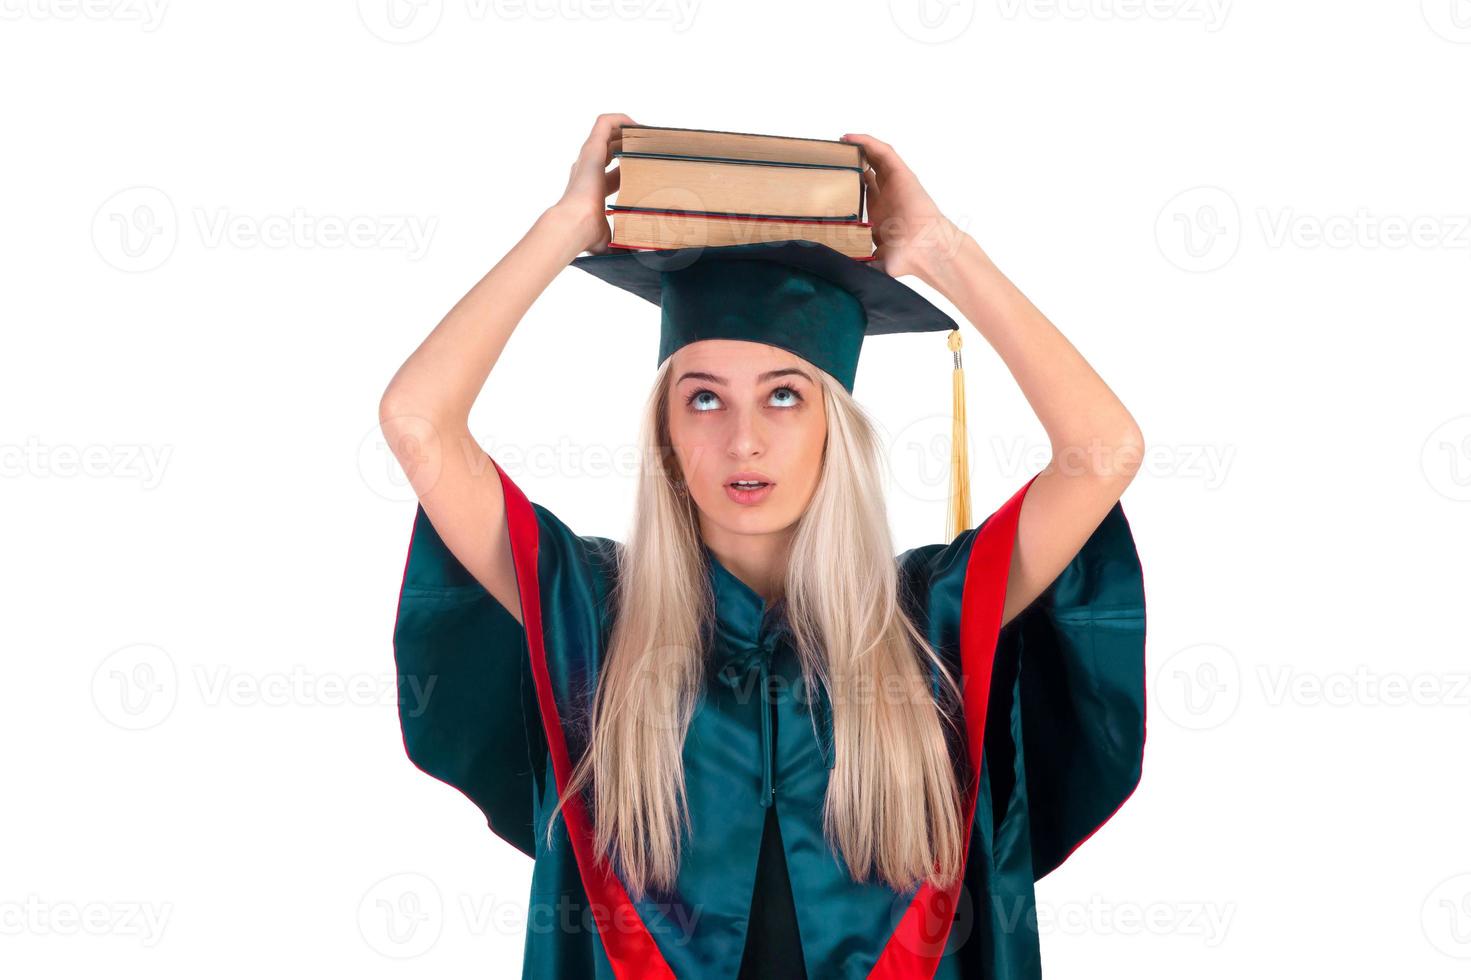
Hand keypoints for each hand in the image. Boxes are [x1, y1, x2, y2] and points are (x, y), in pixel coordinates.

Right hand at [553, 112, 638, 254]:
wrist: (573, 226)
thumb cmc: (588, 236)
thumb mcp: (612, 239)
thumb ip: (626, 245)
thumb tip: (645, 260)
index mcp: (592, 190)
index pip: (614, 175)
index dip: (632, 170)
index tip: (650, 171)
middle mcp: (588, 171)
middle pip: (612, 152)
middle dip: (632, 148)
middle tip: (654, 150)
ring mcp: (588, 158)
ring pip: (607, 134)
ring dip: (628, 130)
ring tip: (649, 134)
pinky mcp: (591, 148)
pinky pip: (605, 122)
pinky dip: (621, 119)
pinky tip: (638, 125)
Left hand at [841, 133, 964, 280]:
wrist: (925, 250)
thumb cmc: (906, 258)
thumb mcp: (874, 260)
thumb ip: (858, 262)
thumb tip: (836, 272)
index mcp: (880, 214)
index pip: (863, 192)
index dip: (847, 183)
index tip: (829, 179)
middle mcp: (887, 196)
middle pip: (868, 170)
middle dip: (851, 162)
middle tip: (831, 156)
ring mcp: (895, 184)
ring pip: (876, 157)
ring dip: (859, 147)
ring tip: (839, 141)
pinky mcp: (902, 174)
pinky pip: (884, 152)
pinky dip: (868, 142)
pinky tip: (850, 137)